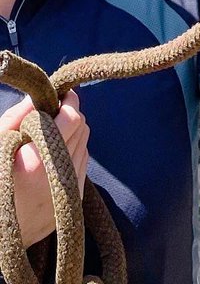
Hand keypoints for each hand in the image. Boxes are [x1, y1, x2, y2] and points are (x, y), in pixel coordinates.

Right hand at [1, 91, 89, 246]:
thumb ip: (16, 118)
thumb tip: (38, 96)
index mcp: (36, 162)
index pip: (72, 119)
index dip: (69, 101)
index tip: (62, 94)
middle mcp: (57, 177)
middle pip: (82, 129)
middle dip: (71, 116)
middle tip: (55, 113)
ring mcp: (67, 192)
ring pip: (85, 145)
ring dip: (73, 136)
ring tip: (51, 137)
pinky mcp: (73, 203)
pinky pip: (83, 166)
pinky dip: (73, 155)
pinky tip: (54, 158)